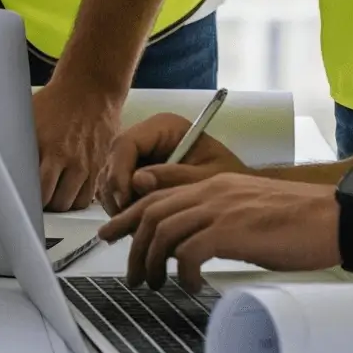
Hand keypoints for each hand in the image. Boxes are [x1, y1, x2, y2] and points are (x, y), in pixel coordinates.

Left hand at [31, 78, 126, 210]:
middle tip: (32, 201)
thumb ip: (18, 141)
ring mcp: (86, 164)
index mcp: (45, 145)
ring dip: (58, 204)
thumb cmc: (56, 101)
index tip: (18, 202)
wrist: (90, 89)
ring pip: (71, 203)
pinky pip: (87, 197)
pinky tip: (66, 193)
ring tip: (48, 196)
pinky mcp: (99, 167)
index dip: (25, 200)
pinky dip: (76, 200)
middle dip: (42, 205)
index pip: (35, 189)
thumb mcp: (29, 116)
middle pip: (54, 201)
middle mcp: (67, 158)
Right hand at [98, 114, 244, 213]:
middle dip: (116, 190)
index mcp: (164, 127)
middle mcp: (147, 136)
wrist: (241, 194)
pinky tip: (137, 222)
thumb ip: (174, 178)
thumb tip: (137, 181)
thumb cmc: (231, 180)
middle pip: (114, 159)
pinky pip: (116, 187)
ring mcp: (140, 154)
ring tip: (136, 225)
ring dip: (116, 200)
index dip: (119, 171)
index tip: (124, 200)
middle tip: (128, 220)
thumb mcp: (208, 179)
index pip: (127, 143)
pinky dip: (121, 205)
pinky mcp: (137, 172)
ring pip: (110, 174)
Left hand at [98, 172, 338, 291]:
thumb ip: (218, 216)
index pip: (157, 193)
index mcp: (213, 184)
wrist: (336, 218)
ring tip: (154, 285)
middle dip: (131, 242)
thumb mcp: (248, 209)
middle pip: (152, 212)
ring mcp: (220, 209)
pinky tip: (189, 285)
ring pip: (163, 231)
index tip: (113, 232)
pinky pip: (189, 252)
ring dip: (153, 261)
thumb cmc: (299, 220)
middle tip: (128, 271)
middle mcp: (210, 191)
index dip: (131, 214)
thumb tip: (194, 242)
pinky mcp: (232, 232)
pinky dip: (182, 271)